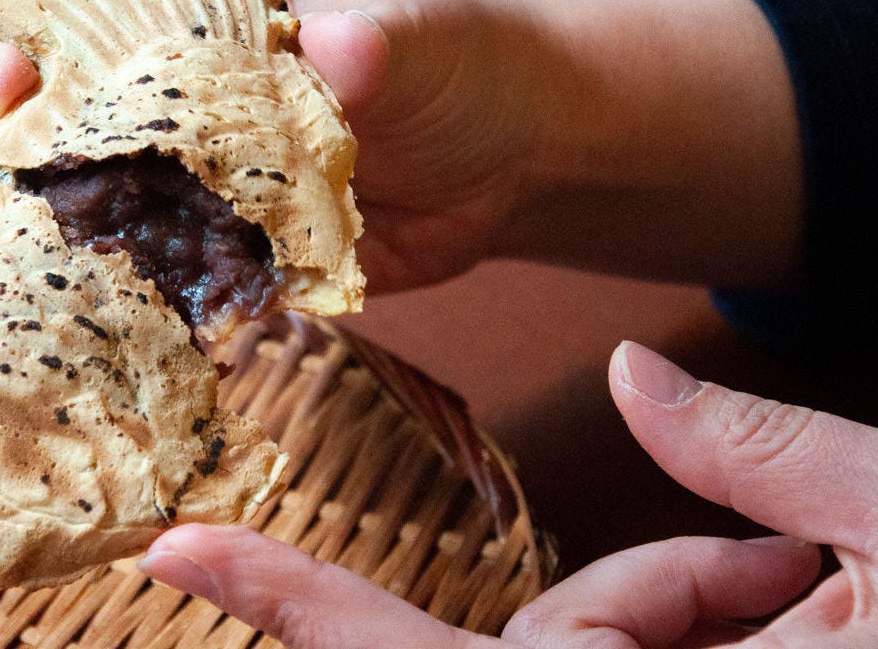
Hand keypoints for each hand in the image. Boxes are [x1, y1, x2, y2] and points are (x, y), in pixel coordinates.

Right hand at [0, 0, 568, 293]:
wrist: (492, 166)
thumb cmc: (449, 59)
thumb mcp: (411, 33)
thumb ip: (372, 41)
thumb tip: (337, 55)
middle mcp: (145, 42)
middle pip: (4, 28)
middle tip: (10, 98)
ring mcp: (155, 133)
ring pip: (39, 140)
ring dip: (22, 165)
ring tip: (47, 190)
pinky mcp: (180, 215)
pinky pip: (106, 231)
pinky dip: (86, 249)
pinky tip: (90, 269)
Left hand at [138, 341, 877, 647]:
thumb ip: (772, 452)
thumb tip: (643, 370)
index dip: (294, 604)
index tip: (180, 555)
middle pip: (543, 647)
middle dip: (653, 589)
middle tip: (792, 567)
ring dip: (682, 606)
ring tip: (810, 587)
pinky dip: (682, 633)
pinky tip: (787, 606)